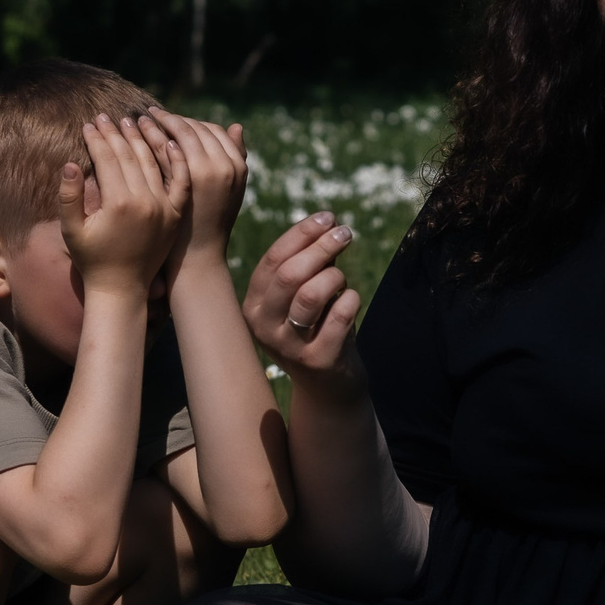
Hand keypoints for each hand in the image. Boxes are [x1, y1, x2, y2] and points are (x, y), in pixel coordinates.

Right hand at [56, 115, 184, 295]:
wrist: (122, 288)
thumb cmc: (92, 259)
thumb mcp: (72, 230)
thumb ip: (69, 197)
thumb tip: (70, 164)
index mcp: (118, 204)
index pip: (108, 160)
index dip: (97, 139)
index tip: (90, 123)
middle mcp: (145, 202)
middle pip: (131, 156)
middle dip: (117, 134)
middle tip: (108, 116)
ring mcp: (164, 208)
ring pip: (155, 162)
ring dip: (145, 138)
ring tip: (133, 121)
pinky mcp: (176, 214)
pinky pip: (180, 181)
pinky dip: (176, 160)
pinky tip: (169, 142)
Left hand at [137, 109, 250, 272]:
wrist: (196, 257)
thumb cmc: (210, 221)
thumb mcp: (230, 189)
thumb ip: (233, 158)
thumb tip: (236, 126)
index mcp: (235, 166)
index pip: (213, 131)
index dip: (193, 122)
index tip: (175, 119)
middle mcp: (220, 167)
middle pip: (193, 129)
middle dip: (172, 119)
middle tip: (153, 113)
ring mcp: (198, 175)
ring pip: (176, 135)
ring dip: (157, 124)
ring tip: (140, 119)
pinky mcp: (174, 185)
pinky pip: (161, 152)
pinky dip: (148, 140)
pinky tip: (135, 138)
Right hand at [243, 212, 362, 394]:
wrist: (328, 387)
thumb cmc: (317, 330)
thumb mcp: (303, 297)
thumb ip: (310, 264)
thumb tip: (328, 224)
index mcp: (254, 306)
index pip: (273, 260)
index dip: (302, 234)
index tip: (328, 217)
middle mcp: (264, 327)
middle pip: (290, 274)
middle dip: (321, 246)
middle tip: (346, 233)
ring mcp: (289, 347)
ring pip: (312, 294)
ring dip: (335, 276)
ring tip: (342, 279)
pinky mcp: (318, 360)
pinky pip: (340, 315)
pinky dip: (351, 299)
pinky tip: (350, 301)